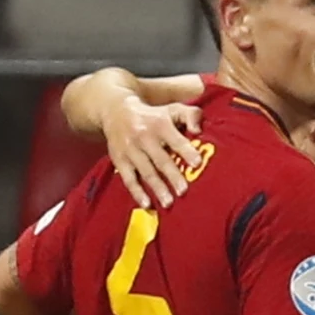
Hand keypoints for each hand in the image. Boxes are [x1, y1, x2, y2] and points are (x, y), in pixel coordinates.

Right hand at [104, 95, 203, 209]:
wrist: (116, 112)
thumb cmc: (154, 115)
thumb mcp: (172, 109)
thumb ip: (191, 115)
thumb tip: (198, 131)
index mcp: (160, 124)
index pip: (175, 140)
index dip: (186, 151)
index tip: (197, 163)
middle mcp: (144, 137)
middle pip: (160, 159)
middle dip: (172, 176)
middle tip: (183, 191)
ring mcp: (131, 150)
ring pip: (146, 172)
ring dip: (157, 188)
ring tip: (169, 203)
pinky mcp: (120, 161)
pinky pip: (129, 179)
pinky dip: (137, 192)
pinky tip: (147, 204)